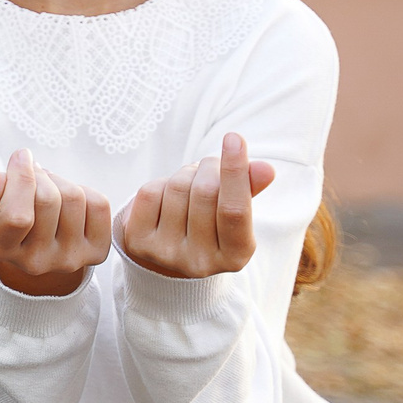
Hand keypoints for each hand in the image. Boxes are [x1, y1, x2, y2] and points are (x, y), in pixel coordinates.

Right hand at [0, 148, 109, 296]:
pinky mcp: (97, 251)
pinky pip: (98, 204)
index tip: (21, 156)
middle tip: (34, 173)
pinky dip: (85, 191)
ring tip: (49, 186)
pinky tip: (69, 201)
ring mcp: (70, 259)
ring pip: (74, 198)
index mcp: (4, 249)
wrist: (40, 248)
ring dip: (60, 181)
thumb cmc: (13, 218)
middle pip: (48, 200)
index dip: (21, 178)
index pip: (18, 216)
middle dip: (40, 175)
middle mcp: (37, 261)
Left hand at [118, 132, 278, 280]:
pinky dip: (161, 184)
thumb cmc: (210, 223)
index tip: (234, 139)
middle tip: (211, 165)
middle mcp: (200, 263)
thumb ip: (249, 189)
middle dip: (209, 168)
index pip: (235, 210)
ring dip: (186, 174)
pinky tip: (167, 195)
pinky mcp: (137, 242)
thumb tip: (265, 169)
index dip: (235, 172)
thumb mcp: (233, 211)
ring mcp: (166, 254)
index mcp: (234, 257)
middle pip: (205, 193)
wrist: (167, 249)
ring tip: (191, 181)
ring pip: (176, 189)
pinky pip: (150, 193)